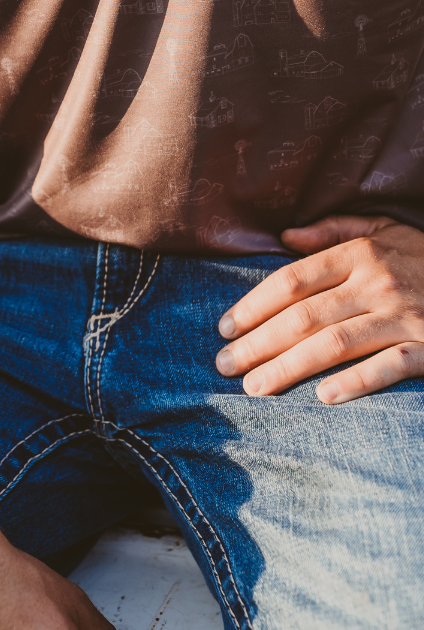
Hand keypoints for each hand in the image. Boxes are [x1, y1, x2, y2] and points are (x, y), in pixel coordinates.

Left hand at [215, 215, 423, 403]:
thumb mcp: (385, 230)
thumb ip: (334, 231)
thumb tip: (284, 235)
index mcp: (362, 254)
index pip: (292, 280)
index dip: (253, 305)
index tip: (224, 327)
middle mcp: (379, 283)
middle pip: (303, 317)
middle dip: (257, 343)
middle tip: (224, 365)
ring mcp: (406, 317)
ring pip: (334, 345)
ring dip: (288, 368)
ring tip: (254, 388)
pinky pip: (388, 368)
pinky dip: (355, 383)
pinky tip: (322, 398)